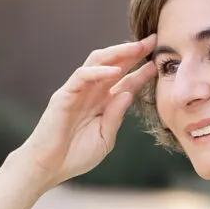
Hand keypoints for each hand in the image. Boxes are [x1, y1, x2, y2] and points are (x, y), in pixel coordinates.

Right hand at [18, 38, 157, 186]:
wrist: (49, 167)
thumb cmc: (76, 155)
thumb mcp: (105, 138)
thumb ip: (116, 117)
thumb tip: (129, 93)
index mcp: (103, 103)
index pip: (126, 81)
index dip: (142, 71)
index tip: (160, 62)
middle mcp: (92, 93)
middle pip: (113, 64)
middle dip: (133, 52)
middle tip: (153, 41)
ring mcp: (77, 91)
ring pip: (97, 62)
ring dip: (117, 53)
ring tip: (136, 48)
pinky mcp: (64, 95)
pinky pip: (81, 76)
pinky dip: (98, 71)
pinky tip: (114, 71)